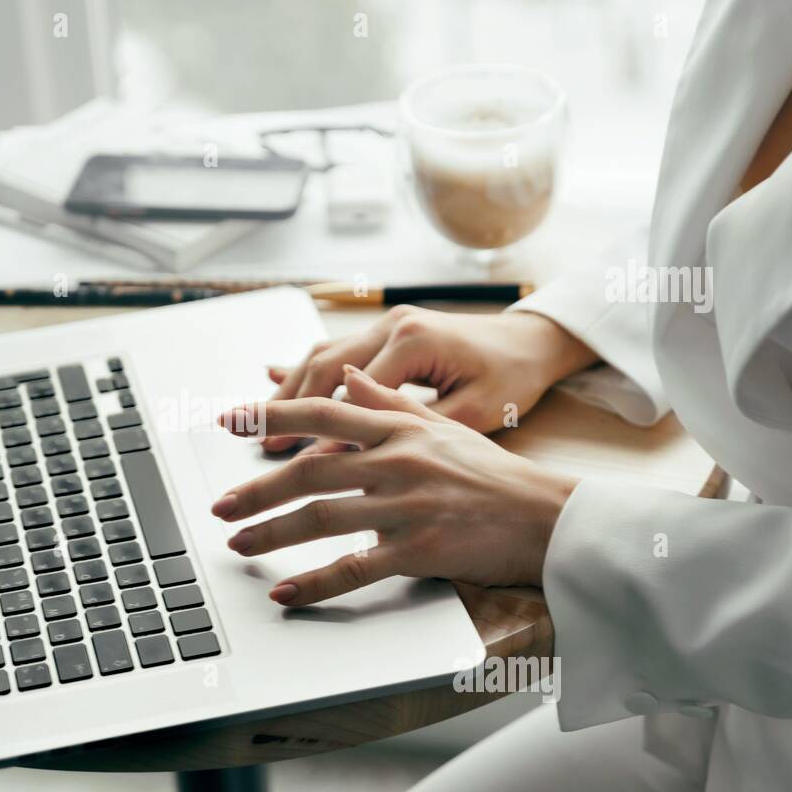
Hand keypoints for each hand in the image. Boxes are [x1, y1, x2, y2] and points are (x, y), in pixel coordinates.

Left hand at [213, 365, 578, 603]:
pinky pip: (354, 568)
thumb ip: (387, 401)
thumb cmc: (493, 473)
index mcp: (399, 427)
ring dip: (271, 532)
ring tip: (238, 542)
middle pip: (309, 468)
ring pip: (320, 517)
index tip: (228, 420)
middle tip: (219, 504)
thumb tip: (346, 377)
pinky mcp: (419, 549)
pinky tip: (285, 592)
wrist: (547, 515)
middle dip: (257, 488)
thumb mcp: (441, 425)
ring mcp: (407, 506)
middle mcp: (398, 461)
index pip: (321, 411)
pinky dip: (314, 583)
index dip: (270, 415)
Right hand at [263, 306, 595, 451]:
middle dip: (287, 409)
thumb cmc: (512, 378)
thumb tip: (355, 457)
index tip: (299, 467)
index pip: (351, 393)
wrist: (533, 340)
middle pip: (322, 368)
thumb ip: (412, 429)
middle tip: (259, 444)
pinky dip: (304, 371)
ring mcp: (386, 324)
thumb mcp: (473, 412)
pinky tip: (272, 380)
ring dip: (289, 392)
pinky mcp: (386, 331)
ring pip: (320, 356)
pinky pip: (334, 350)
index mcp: (414, 341)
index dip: (322, 433)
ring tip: (258, 424)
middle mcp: (393, 325)